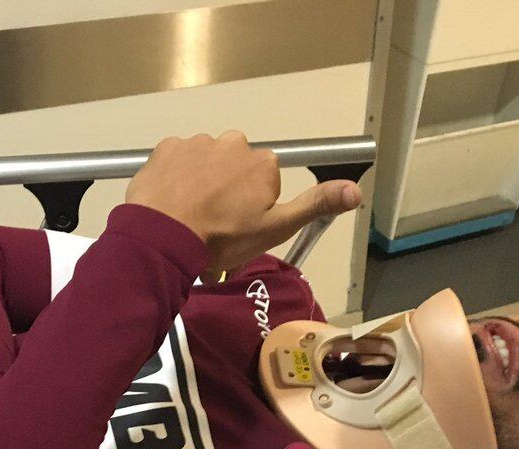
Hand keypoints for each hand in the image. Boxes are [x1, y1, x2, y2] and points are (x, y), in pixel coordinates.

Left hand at [126, 131, 361, 277]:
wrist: (162, 236)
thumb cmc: (222, 238)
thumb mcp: (275, 228)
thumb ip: (315, 205)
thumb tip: (356, 190)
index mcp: (263, 162)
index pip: (265, 181)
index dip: (254, 207)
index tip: (239, 226)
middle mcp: (234, 142)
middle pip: (236, 167)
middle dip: (228, 190)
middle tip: (213, 223)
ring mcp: (197, 142)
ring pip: (206, 163)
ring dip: (201, 183)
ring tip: (188, 216)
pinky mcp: (166, 147)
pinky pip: (177, 160)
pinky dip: (176, 177)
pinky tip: (170, 202)